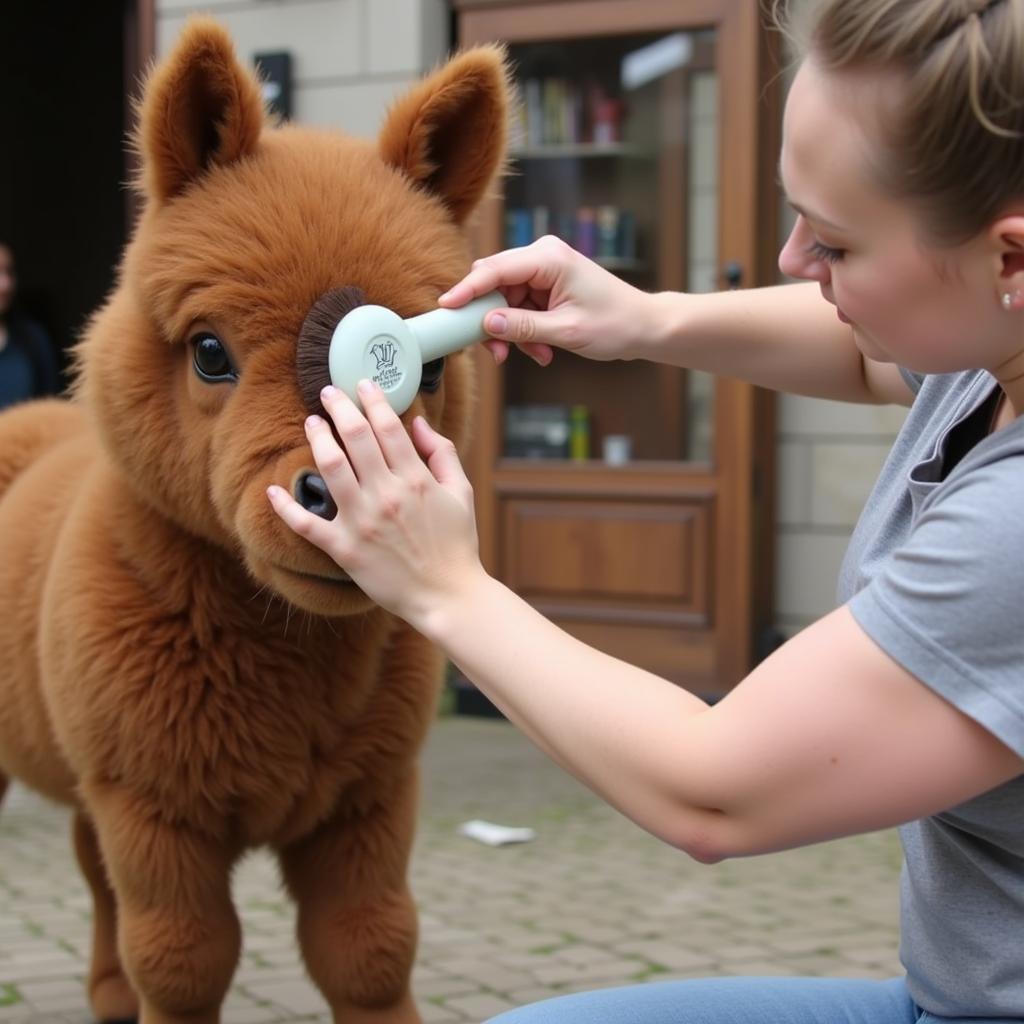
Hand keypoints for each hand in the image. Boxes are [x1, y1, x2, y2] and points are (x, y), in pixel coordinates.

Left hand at [267, 381, 484, 626]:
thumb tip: (418, 423)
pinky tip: (273, 490)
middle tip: (328, 392)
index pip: (388, 427)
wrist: (448, 595)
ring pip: (330, 468)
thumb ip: (442, 453)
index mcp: (415, 479)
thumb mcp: (461, 492)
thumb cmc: (457, 544)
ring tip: (312, 422)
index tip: (362, 384)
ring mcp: (362, 522)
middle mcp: (386, 495)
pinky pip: (306, 525)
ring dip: (317, 439)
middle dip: (339, 408)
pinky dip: (286, 507)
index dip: (373, 399)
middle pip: (355, 438)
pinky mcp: (344, 550)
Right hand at [440, 235, 654, 365]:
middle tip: (498, 352)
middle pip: (494, 284)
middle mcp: (542, 257)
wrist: (643, 327)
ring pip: (505, 300)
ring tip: (536, 353)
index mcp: (547, 258)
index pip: (494, 270)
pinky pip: (520, 307)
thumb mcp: (565, 332)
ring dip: (513, 331)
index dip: (467, 290)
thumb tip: (487, 323)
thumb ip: (522, 327)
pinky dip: (525, 330)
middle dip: (493, 319)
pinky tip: (542, 349)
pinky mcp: (546, 285)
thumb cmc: (614, 324)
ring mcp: (544, 270)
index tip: (446, 307)